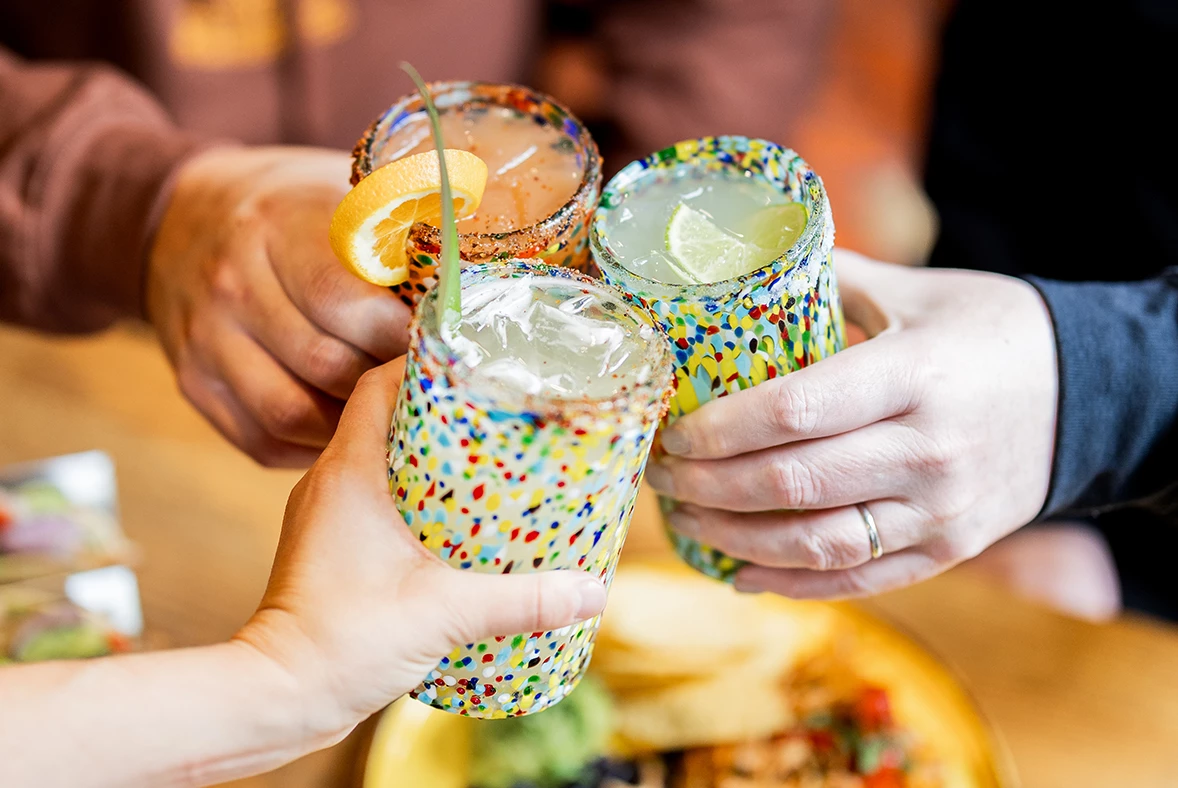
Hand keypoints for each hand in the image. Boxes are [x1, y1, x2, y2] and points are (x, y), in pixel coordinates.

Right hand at [147, 146, 411, 466]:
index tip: (443, 346)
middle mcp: (233, 286)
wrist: (179, 215)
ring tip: (394, 416)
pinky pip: (262, 437)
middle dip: (385, 384)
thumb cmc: (291, 207)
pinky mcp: (194, 384)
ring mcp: (204, 340)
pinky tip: (348, 432)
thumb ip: (401, 227)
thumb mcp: (339, 190)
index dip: (398, 335)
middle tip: (432, 389)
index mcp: (277, 228)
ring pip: (291, 413)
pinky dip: (312, 446)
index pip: (344, 301)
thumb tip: (481, 271)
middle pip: (325, 365)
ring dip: (351, 426)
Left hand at [234, 359, 607, 738]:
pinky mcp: (332, 548)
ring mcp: (327, 516)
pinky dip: (415, 494)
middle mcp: (330, 483)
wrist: (277, 697)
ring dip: (429, 454)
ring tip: (488, 461)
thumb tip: (593, 591)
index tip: (472, 363)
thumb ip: (524, 600)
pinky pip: (376, 497)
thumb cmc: (341, 644)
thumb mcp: (445, 613)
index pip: (377, 384)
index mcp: (348, 472)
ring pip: (381, 459)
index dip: (421, 362)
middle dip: (441, 409)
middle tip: (498, 413)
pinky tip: (457, 520)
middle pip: (387, 416)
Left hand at [645, 250, 1058, 597]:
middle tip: (659, 472)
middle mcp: (929, 450)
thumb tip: (736, 266)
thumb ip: (825, 280)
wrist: (1085, 395)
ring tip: (683, 519)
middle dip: (706, 484)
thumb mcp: (915, 290)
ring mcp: (941, 511)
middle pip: (792, 482)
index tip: (673, 428)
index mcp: (915, 374)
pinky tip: (738, 568)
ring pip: (816, 543)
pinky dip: (788, 581)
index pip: (796, 409)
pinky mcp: (949, 551)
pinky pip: (856, 579)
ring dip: (733, 538)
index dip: (720, 428)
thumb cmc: (987, 331)